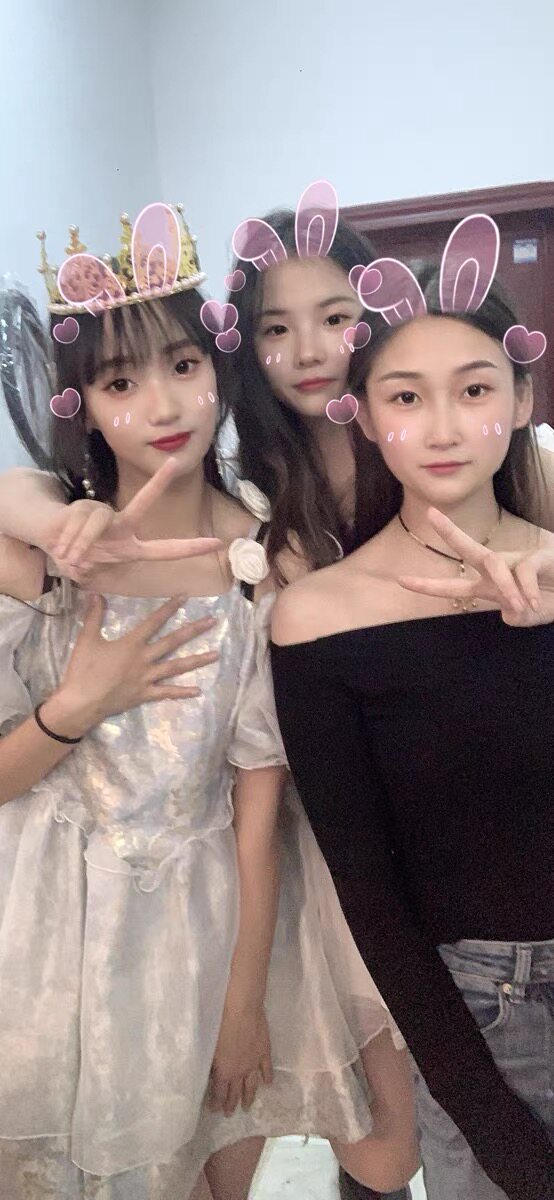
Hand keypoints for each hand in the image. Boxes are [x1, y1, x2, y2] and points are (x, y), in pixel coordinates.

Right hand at [38, 459, 221, 582]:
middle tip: (175, 462)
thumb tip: (79, 570)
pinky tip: (62, 546)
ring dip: (79, 546)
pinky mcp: (84, 506)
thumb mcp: (86, 571)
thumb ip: (86, 572)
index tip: (216, 543)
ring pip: (96, 524)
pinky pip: (79, 524)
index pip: (166, 549)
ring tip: (69, 557)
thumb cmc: (77, 558)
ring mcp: (103, 513)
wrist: (53, 540)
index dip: (190, 548)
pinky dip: (68, 541)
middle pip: (143, 503)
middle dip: (158, 483)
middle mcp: (122, 525)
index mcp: (131, 546)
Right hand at [43, 596, 218, 737]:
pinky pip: (167, 693)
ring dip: (197, 660)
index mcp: (132, 644)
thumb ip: (94, 616)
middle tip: (213, 622)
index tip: (185, 596)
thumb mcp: (87, 639)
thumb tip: (96, 593)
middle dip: (193, 630)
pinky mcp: (145, 695)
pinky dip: (182, 692)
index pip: (154, 621)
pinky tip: (198, 690)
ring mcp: (147, 678)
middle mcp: (144, 659)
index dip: (170, 608)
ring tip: (216, 654)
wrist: (81, 702)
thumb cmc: (83, 670)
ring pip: (177, 667)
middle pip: (173, 641)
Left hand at [208, 1003, 272, 1117]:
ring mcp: (254, 1063)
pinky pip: (267, 1069)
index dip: (216, 1103)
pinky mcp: (264, 1051)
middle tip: (229, 1114)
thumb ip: (211, 1064)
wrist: (242, 1008)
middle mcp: (240, 1071)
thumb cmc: (220, 1023)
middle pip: (235, 1092)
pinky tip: (268, 1083)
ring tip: (247, 1106)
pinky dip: (267, 1077)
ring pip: (252, 1085)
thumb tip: (210, 1074)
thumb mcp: (209, 1046)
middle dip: (231, 1104)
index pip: (219, 1092)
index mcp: (224, 1070)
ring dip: (249, 1097)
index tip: (214, 1110)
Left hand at [399, 508, 553, 626]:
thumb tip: (507, 613)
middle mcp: (498, 569)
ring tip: (524, 607)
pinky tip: (536, 603)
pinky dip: (527, 591)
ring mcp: (517, 560)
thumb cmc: (549, 600)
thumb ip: (516, 617)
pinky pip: (523, 571)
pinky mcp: (537, 557)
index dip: (428, 585)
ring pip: (495, 565)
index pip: (453, 586)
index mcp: (488, 586)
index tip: (401, 580)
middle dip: (449, 532)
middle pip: (469, 548)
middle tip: (431, 513)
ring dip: (506, 589)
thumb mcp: (528, 616)